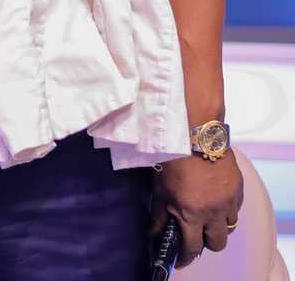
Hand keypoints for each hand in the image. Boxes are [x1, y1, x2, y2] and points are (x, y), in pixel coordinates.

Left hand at [150, 152, 243, 268]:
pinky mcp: (238, 190)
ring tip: (205, 215)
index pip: (192, 247)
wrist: (194, 132)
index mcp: (191, 212)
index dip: (185, 257)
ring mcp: (229, 202)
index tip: (181, 260)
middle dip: (205, 242)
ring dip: (217, 226)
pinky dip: (226, 210)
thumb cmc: (172, 158)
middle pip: (216, 244)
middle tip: (195, 233)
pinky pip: (235, 210)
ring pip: (228, 228)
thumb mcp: (159, 188)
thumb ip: (159, 215)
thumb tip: (154, 235)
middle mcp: (213, 211)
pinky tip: (214, 199)